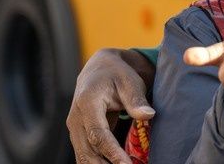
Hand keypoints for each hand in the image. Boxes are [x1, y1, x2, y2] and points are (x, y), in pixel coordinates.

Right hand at [67, 48, 154, 163]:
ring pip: (84, 157)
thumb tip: (148, 115)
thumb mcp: (129, 81)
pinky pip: (85, 155)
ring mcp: (75, 129)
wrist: (99, 69)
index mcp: (87, 102)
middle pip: (87, 151)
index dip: (112, 152)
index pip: (98, 134)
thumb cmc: (117, 74)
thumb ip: (136, 99)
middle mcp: (75, 118)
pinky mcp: (79, 136)